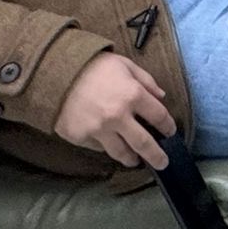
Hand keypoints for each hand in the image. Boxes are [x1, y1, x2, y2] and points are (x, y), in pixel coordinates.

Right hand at [54, 53, 174, 168]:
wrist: (56, 73)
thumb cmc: (94, 66)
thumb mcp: (126, 65)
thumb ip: (146, 81)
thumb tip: (161, 96)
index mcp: (133, 95)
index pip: (159, 116)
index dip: (168, 126)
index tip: (171, 132)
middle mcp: (118, 116)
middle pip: (143, 143)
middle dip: (156, 155)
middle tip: (163, 163)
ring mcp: (99, 130)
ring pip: (120, 152)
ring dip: (131, 159)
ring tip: (136, 161)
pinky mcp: (81, 137)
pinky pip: (98, 147)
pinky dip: (106, 147)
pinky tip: (110, 145)